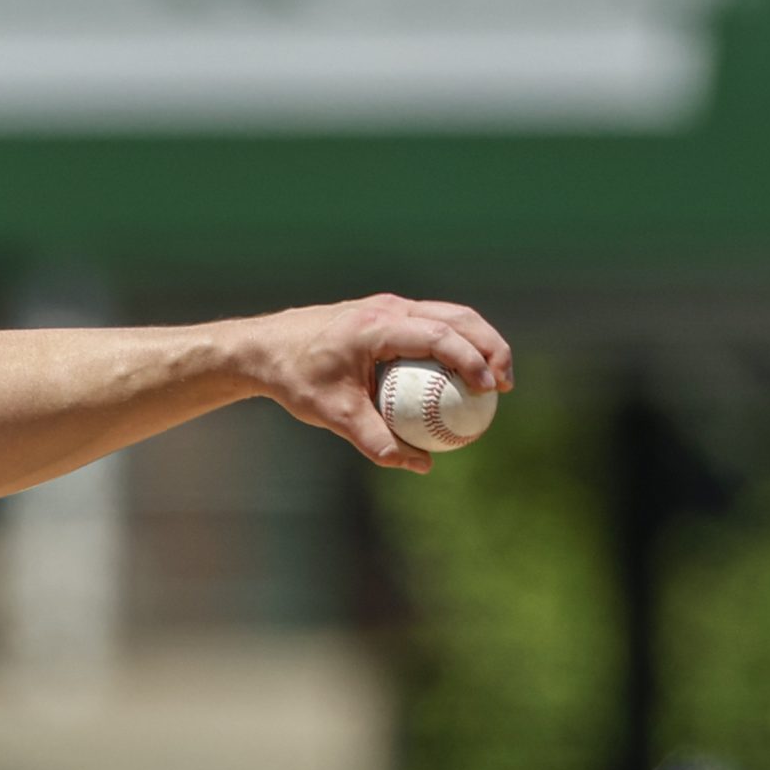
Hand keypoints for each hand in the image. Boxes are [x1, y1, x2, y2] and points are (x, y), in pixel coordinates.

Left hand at [248, 294, 512, 473]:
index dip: (472, 360)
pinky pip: (433, 322)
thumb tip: (420, 465)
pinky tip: (462, 376)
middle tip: (505, 385)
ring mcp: (389, 305)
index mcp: (376, 326)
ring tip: (496, 379)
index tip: (490, 390)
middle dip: (491, 347)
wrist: (263, 348)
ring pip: (450, 315)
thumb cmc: (295, 379)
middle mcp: (388, 307)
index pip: (438, 336)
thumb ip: (375, 440)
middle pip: (458, 317)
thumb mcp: (332, 415)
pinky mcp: (387, 312)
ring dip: (479, 341)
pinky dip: (456, 342)